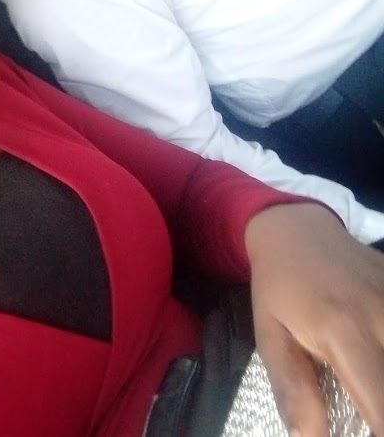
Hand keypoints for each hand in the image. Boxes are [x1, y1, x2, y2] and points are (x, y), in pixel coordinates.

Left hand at [244, 202, 383, 436]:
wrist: (295, 228)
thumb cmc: (278, 287)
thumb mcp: (270, 335)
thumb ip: (292, 388)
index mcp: (344, 330)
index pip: (382, 405)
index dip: (381, 431)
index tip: (368, 432)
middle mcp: (383, 314)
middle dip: (383, 406)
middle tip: (363, 404)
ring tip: (368, 381)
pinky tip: (374, 356)